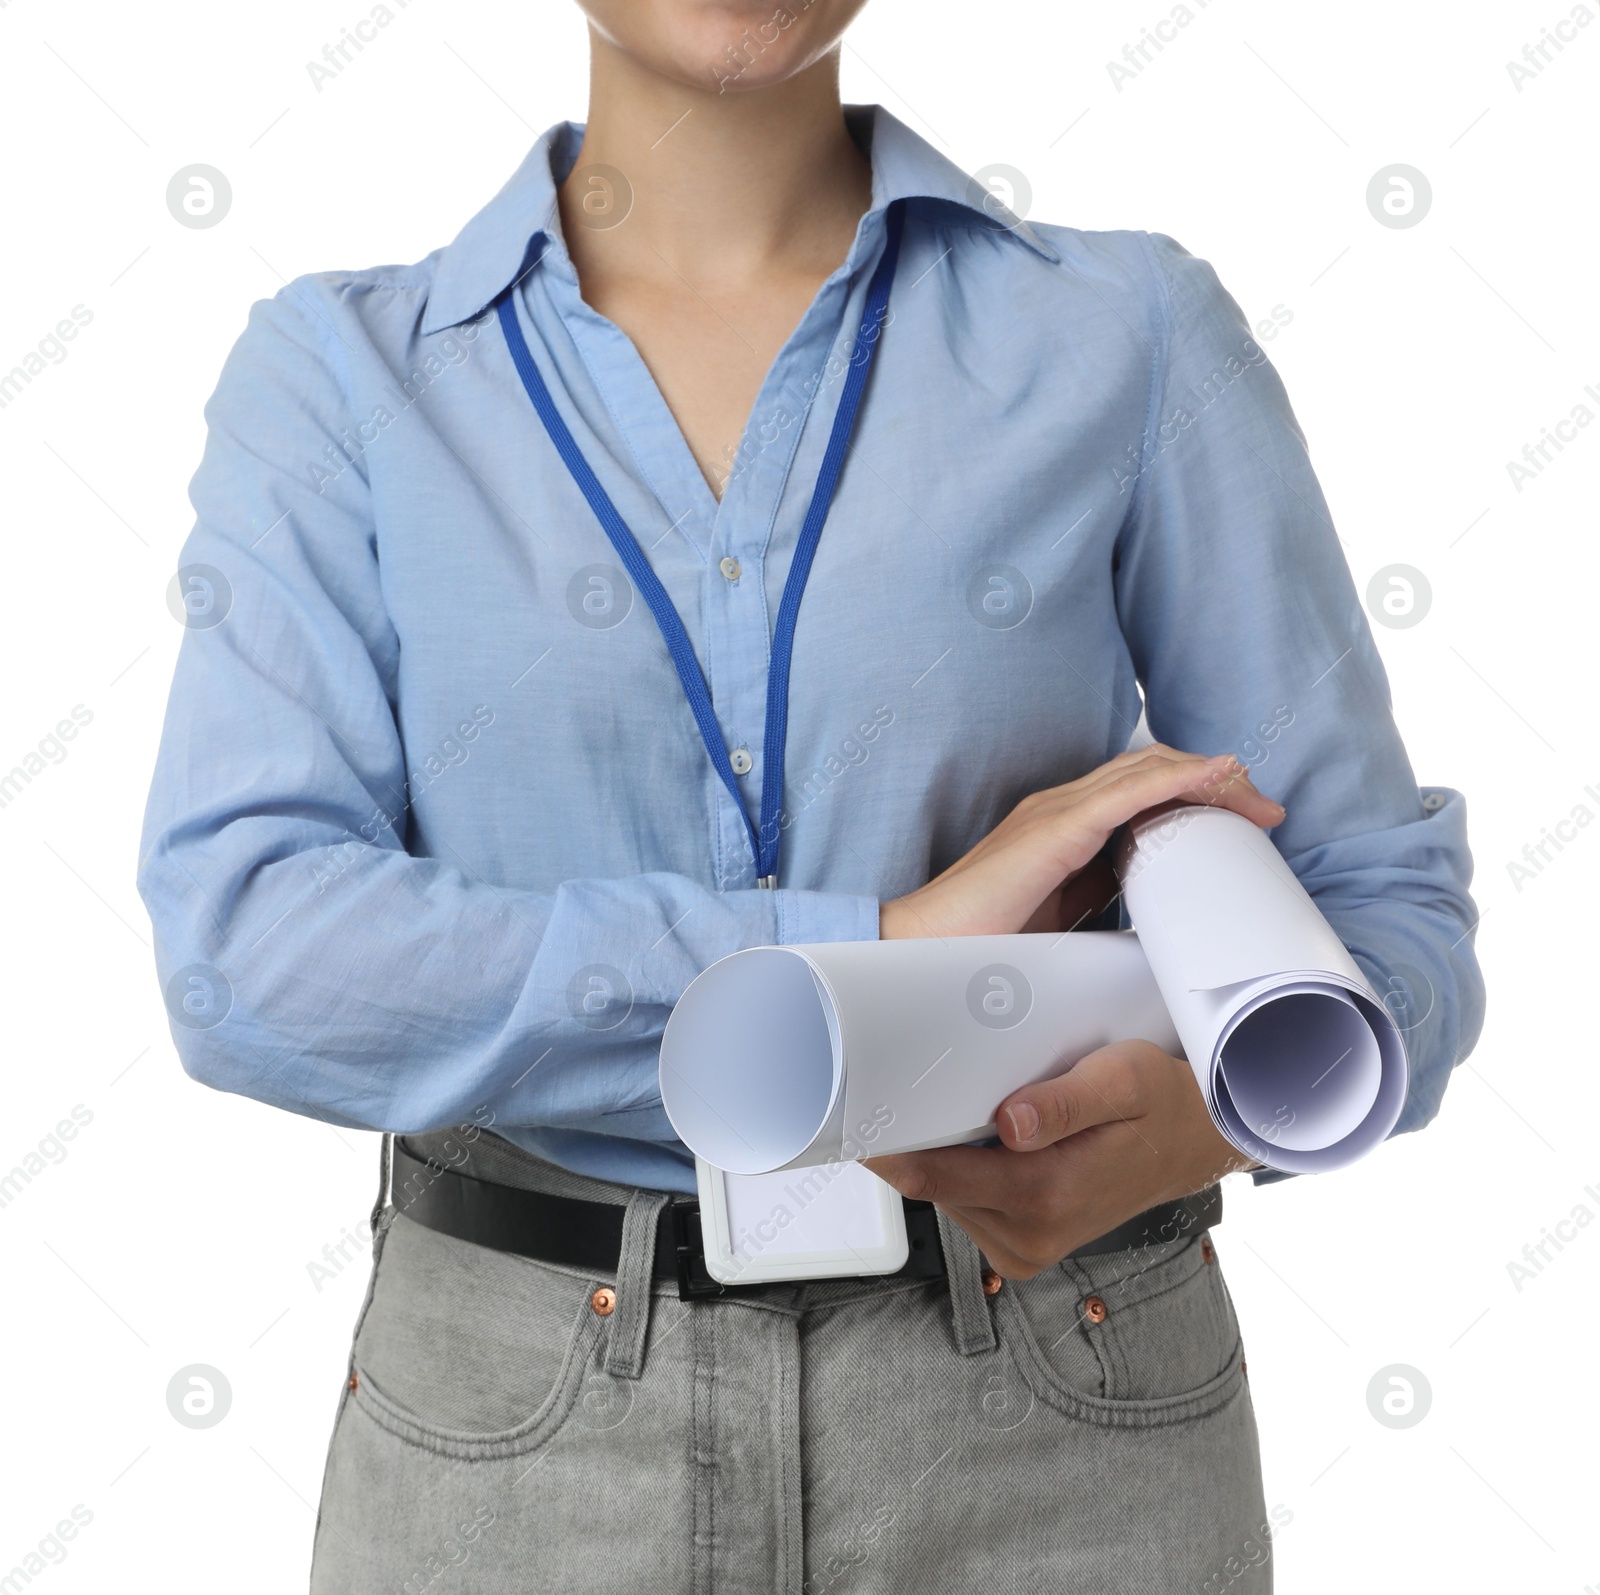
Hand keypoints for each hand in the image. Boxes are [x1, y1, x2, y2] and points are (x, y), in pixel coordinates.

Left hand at [865, 1040, 1259, 1278]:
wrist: (1197, 1143)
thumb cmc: (1160, 1102)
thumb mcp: (1124, 1080)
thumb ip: (1066, 1102)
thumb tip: (1009, 1123)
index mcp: (1047, 1194)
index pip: (934, 1174)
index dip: (884, 1144)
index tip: (847, 1113)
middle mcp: (1031, 1233)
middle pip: (931, 1185)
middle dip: (910, 1140)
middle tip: (889, 1086)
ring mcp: (1027, 1246)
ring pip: (946, 1195)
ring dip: (939, 1156)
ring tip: (946, 1105)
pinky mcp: (1025, 1246)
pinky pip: (969, 1205)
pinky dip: (962, 1172)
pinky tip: (976, 1138)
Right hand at [877, 745, 1283, 939]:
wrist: (929, 943)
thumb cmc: (984, 938)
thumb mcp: (1063, 912)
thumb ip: (1100, 893)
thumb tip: (1154, 905)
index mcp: (1064, 825)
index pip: (1140, 789)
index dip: (1193, 792)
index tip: (1241, 817)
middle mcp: (1063, 806)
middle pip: (1152, 772)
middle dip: (1214, 782)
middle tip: (1262, 808)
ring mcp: (1058, 812)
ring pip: (1146, 772)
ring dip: (1207, 778)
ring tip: (1252, 795)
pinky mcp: (1056, 828)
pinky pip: (1127, 792)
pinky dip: (1176, 780)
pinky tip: (1213, 779)